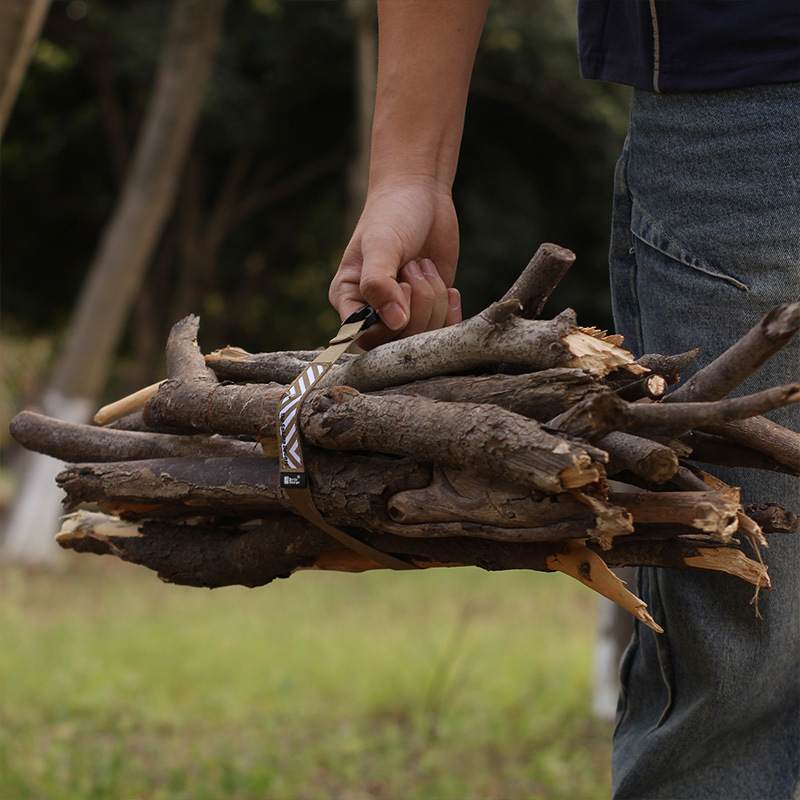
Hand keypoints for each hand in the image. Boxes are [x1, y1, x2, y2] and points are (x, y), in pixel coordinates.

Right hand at [329, 180, 461, 347]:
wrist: (420, 194)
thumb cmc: (391, 215)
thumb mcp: (381, 245)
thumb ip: (380, 284)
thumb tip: (396, 323)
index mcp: (349, 300)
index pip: (365, 337)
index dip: (389, 323)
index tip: (403, 285)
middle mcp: (373, 312)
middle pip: (397, 341)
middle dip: (418, 307)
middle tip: (416, 267)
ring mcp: (404, 312)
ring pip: (423, 336)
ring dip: (434, 302)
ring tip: (426, 267)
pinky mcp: (430, 309)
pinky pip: (442, 331)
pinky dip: (451, 312)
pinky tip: (449, 288)